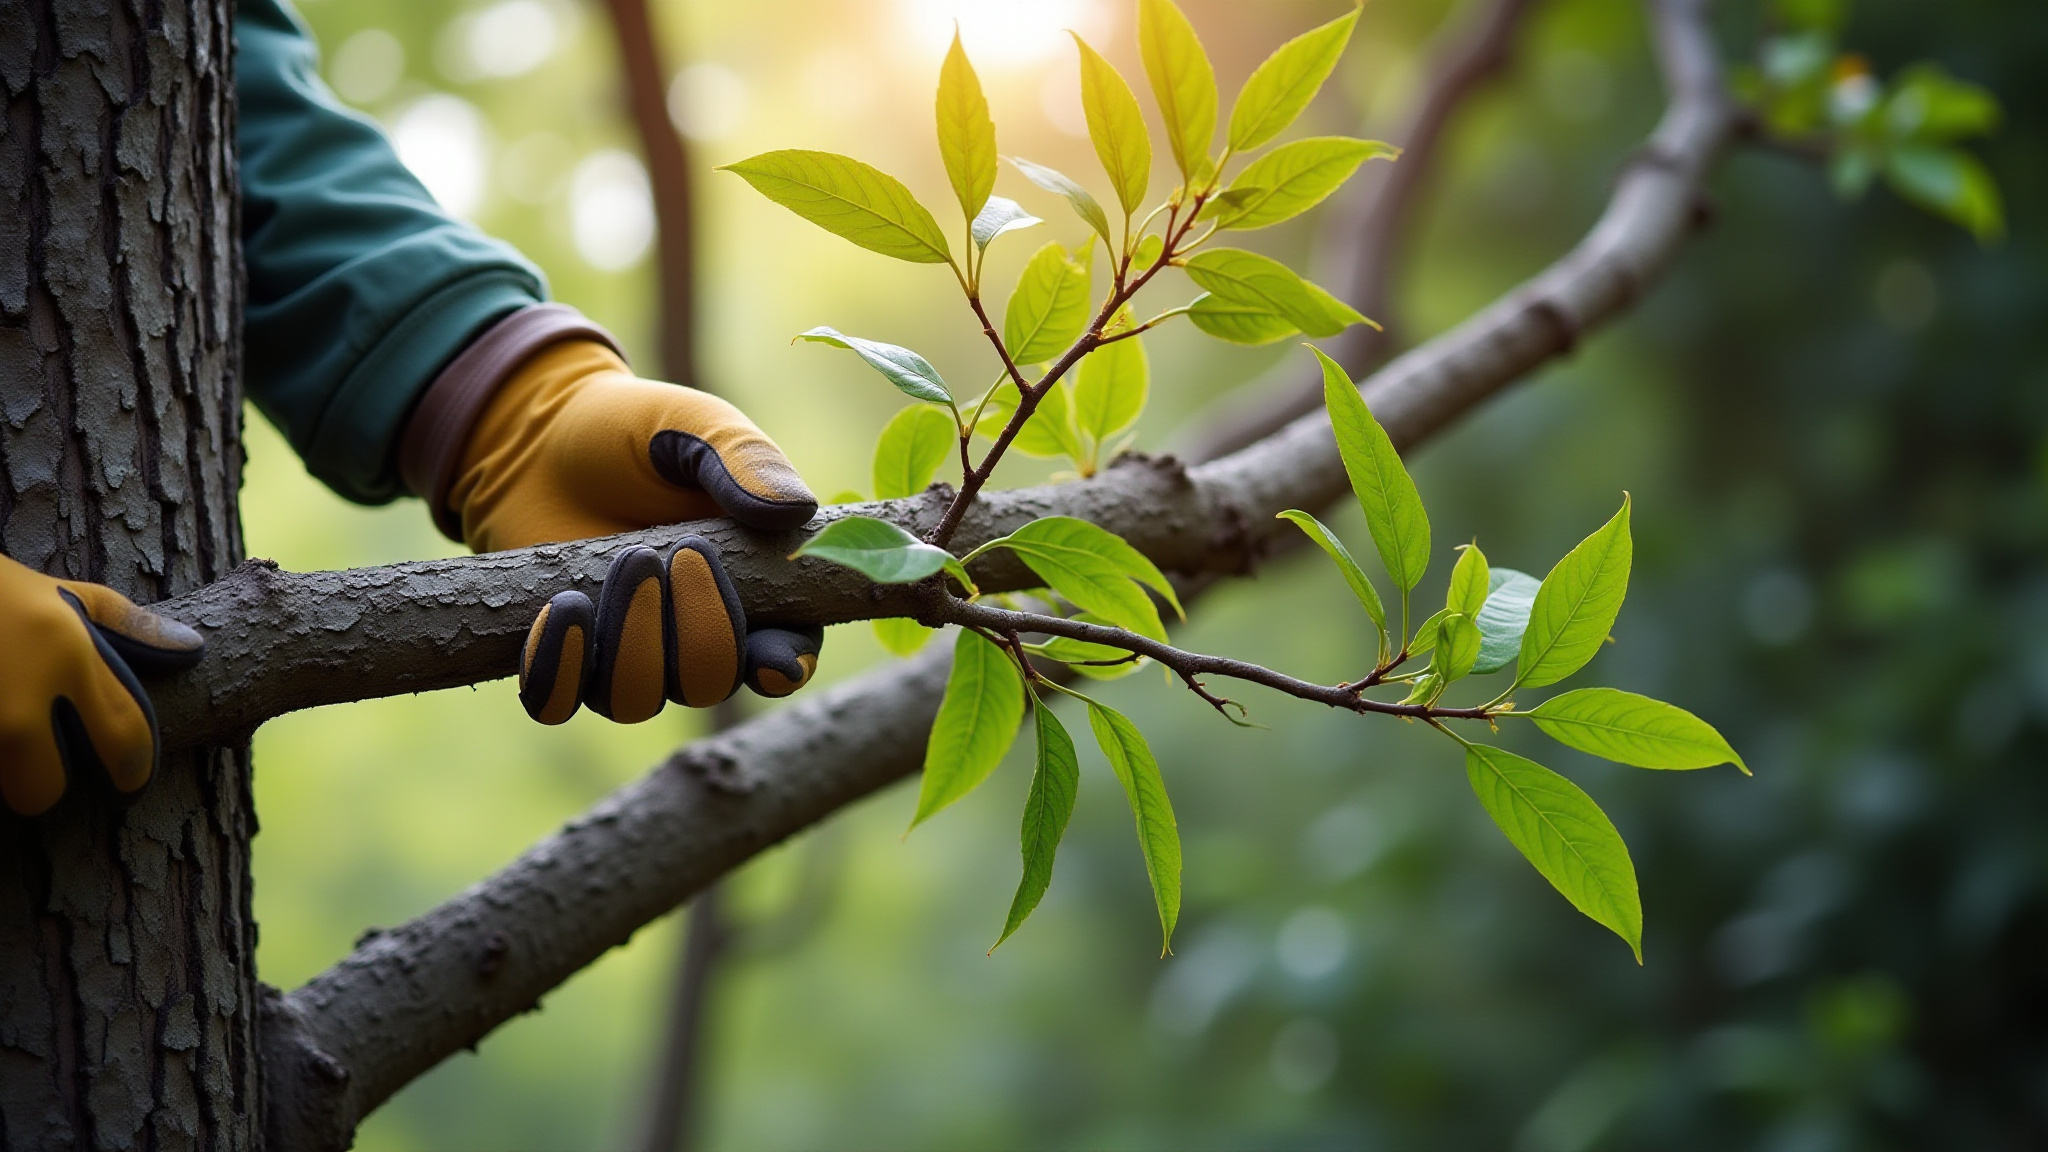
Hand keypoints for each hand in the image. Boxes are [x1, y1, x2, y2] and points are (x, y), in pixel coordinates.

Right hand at [0, 553, 204, 815]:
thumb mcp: (64, 595)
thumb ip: (130, 628)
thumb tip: (194, 648)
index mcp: (67, 660)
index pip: (126, 744)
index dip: (133, 772)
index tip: (127, 780)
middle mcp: (18, 703)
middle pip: (41, 791)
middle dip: (39, 783)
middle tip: (38, 756)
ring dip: (1, 768)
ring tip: (6, 726)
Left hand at [440, 337, 823, 719]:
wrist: (539, 434)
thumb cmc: (634, 429)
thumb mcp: (697, 428)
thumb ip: (746, 462)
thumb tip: (794, 509)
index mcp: (752, 592)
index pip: (784, 657)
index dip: (782, 667)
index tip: (771, 656)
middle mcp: (692, 637)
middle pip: (709, 684)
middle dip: (695, 629)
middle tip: (670, 552)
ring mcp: (623, 655)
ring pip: (635, 700)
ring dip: (629, 643)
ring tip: (620, 562)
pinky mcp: (559, 657)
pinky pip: (556, 700)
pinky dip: (557, 668)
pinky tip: (562, 608)